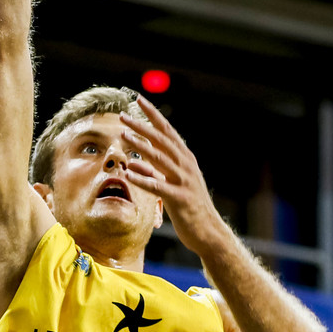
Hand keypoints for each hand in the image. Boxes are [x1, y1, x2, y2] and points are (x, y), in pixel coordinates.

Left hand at [119, 98, 228, 252]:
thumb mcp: (172, 185)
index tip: (138, 99)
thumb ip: (154, 172)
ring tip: (123, 135)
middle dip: (142, 126)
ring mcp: (184, 181)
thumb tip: (134, 163)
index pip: (167, 131)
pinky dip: (143, 178)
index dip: (153, 115)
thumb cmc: (189, 208)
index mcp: (185, 159)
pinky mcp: (180, 199)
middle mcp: (186, 165)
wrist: (208, 232)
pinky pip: (158, 186)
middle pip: (162, 140)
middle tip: (123, 115)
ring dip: (140, 146)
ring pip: (160, 158)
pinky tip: (129, 173)